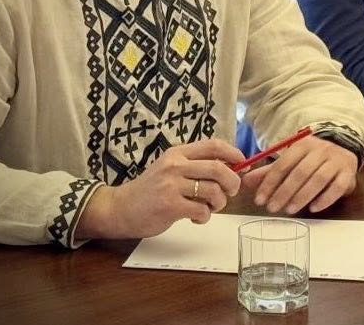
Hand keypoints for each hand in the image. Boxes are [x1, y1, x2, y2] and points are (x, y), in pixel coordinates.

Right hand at [76, 138, 244, 239]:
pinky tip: (197, 218)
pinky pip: (202, 210)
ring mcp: (172, 185)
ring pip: (213, 190)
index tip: (243, 163)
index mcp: (178, 153)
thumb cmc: (150, 190)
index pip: (213, 145)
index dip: (233, 153)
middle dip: (232, 181)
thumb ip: (195, 166)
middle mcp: (175, 166)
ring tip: (210, 208)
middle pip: (218, 168)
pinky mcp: (170, 206)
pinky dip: (205, 216)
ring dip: (219, 202)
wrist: (120, 209)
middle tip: (231, 191)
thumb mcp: (171, 169)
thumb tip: (231, 167)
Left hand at [241, 136, 357, 213]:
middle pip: (300, 172)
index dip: (269, 183)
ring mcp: (336, 161)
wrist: (343, 149)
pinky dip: (325, 199)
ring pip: (318, 179)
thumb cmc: (312, 158)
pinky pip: (337, 187)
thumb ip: (270, 171)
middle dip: (284, 192)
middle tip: (272, 208)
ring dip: (302, 196)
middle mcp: (320, 150)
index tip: (260, 200)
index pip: (283, 164)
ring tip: (289, 210)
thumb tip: (245, 181)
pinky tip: (313, 208)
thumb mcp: (291, 160)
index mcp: (303, 144)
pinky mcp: (348, 173)